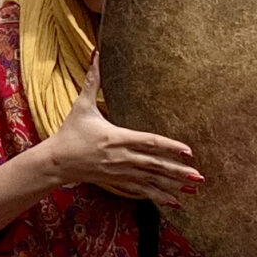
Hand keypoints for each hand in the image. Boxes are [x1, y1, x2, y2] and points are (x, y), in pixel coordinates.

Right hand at [42, 61, 202, 205]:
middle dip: (177, 171)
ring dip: (173, 185)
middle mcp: (120, 157)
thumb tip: (96, 54)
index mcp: (115, 137)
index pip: (148, 142)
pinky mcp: (117, 182)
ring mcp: (120, 172)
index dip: (169, 146)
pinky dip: (159, 196)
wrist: (57, 161)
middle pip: (154, 165)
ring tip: (194, 188)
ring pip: (151, 180)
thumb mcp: (81, 105)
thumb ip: (93, 80)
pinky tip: (176, 202)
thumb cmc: (70, 132)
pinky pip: (142, 190)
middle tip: (199, 176)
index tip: (188, 151)